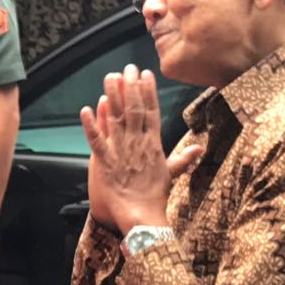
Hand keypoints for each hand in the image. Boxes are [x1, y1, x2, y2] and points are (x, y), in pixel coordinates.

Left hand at [80, 65, 201, 234]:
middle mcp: (139, 144)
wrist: (144, 217)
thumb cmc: (156, 197)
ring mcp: (122, 152)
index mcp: (154, 144)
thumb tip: (198, 147)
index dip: (148, 91)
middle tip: (126, 67)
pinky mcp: (106, 163)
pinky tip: (86, 109)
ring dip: (113, 97)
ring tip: (110, 77)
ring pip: (117, 119)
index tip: (145, 74)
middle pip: (135, 109)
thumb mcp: (171, 174)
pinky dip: (91, 125)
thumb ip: (183, 158)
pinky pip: (97, 141)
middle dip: (131, 86)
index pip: (151, 112)